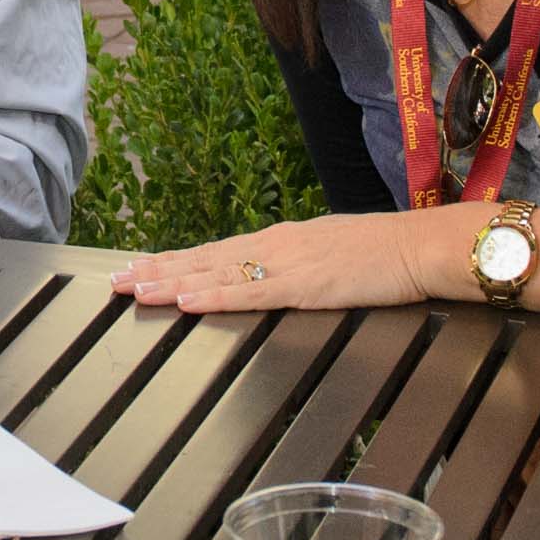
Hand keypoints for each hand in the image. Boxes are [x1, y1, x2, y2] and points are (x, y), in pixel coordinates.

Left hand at [112, 213, 428, 314]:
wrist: (423, 246)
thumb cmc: (387, 253)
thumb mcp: (333, 254)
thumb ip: (301, 265)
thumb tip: (276, 276)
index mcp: (282, 240)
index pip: (216, 251)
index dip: (176, 261)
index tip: (140, 267)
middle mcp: (275, 245)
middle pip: (204, 259)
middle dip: (158, 270)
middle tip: (116, 281)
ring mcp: (287, 263)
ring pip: (216, 273)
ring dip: (172, 282)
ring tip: (134, 289)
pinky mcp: (304, 285)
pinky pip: (249, 292)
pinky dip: (214, 295)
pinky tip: (187, 299)